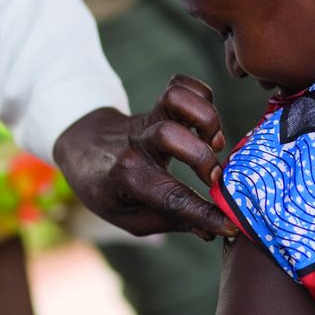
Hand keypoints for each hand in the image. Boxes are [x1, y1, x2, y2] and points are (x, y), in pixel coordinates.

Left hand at [53, 74, 235, 238]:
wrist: (83, 150)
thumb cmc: (110, 190)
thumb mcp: (132, 217)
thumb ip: (171, 221)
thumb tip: (213, 230)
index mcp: (127, 178)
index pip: (171, 197)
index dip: (205, 213)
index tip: (232, 225)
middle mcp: (137, 144)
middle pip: (169, 135)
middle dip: (202, 157)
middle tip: (217, 178)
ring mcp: (147, 119)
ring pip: (175, 99)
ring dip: (205, 119)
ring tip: (215, 144)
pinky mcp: (157, 104)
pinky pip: (181, 84)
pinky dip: (202, 96)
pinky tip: (206, 125)